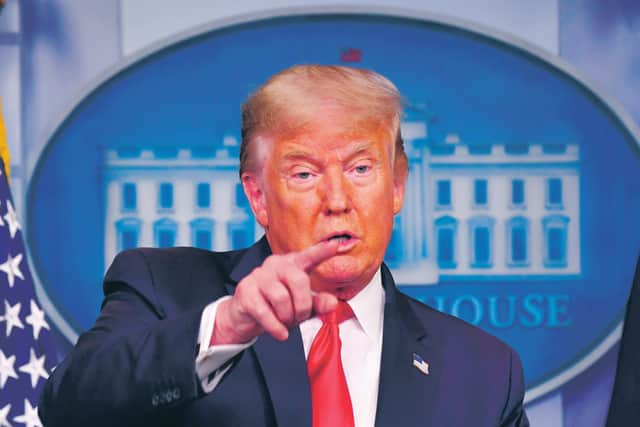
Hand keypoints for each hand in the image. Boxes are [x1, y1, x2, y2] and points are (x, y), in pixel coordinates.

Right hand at [211, 240, 339, 344]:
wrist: (246, 317)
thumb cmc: (277, 307)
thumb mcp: (301, 306)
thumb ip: (318, 303)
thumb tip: (332, 303)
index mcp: (293, 264)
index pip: (308, 256)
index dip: (321, 251)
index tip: (335, 245)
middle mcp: (276, 265)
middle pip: (298, 280)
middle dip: (303, 306)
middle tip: (300, 316)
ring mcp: (259, 276)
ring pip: (281, 297)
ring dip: (287, 317)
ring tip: (285, 321)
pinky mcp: (246, 291)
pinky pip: (264, 312)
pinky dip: (275, 327)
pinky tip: (280, 332)